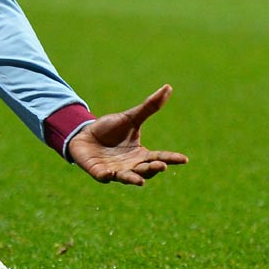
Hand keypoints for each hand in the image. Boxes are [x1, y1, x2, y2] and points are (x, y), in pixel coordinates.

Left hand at [67, 84, 188, 185]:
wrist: (84, 134)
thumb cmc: (110, 129)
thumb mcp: (130, 118)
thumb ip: (149, 107)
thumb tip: (168, 87)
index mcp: (141, 155)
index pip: (159, 157)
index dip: (171, 158)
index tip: (184, 159)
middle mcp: (131, 166)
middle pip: (146, 170)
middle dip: (153, 169)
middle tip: (162, 166)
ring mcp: (115, 170)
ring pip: (126, 177)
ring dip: (133, 179)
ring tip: (140, 182)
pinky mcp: (98, 171)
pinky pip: (102, 176)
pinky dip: (105, 176)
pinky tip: (108, 174)